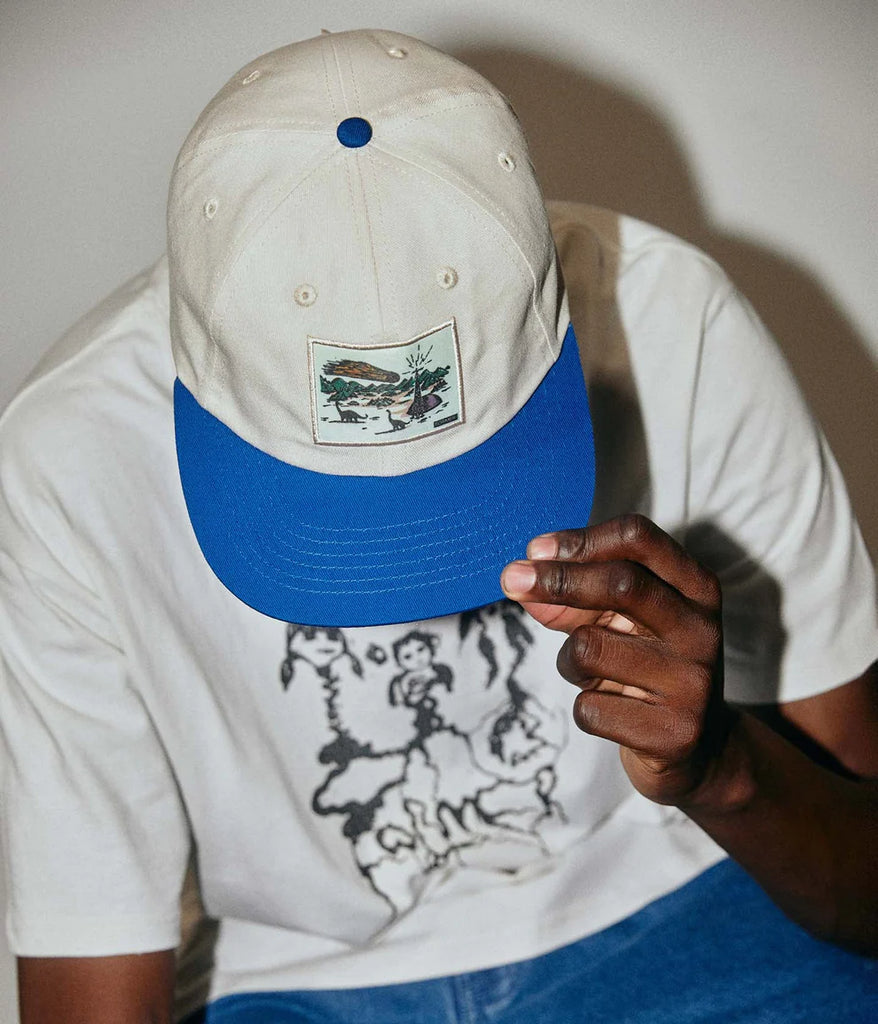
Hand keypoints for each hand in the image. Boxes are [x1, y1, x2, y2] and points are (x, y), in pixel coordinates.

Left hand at [500, 514, 732, 805]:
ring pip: (589, 648)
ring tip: (592, 676)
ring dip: (568, 661)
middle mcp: (701, 629)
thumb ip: (573, 597)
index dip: (580, 540)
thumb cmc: (645, 667)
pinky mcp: (673, 733)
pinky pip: (589, 708)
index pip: (638, 539)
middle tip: (511, 579)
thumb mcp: (619, 621)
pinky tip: (613, 712)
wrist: (700, 750)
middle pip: (621, 583)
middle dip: (556, 579)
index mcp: (695, 588)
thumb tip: (518, 579)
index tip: (536, 550)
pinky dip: (585, 708)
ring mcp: (692, 683)